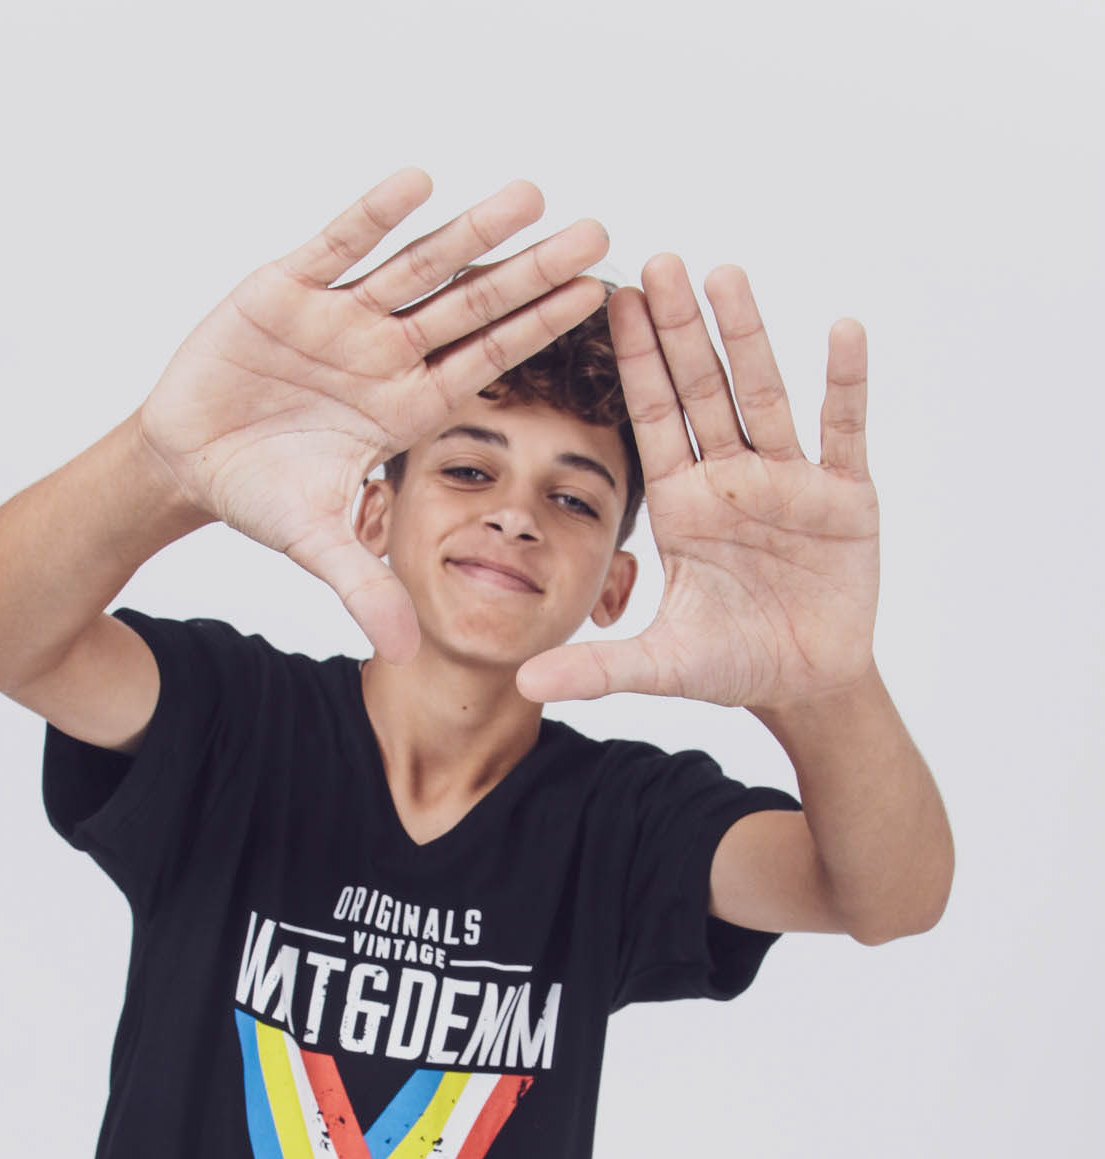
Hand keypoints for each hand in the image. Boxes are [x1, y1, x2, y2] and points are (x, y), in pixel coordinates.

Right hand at [138, 168, 607, 661]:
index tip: (599, 296)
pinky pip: (337, 243)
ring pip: (418, 264)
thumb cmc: (260, 494)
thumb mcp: (316, 545)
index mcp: (405, 406)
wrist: (187, 457)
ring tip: (531, 192)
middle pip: (473, 304)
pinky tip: (419, 180)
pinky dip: (373, 215)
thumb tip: (407, 653)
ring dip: (472, 229)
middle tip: (599, 230)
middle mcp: (386, 352)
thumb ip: (362, 588)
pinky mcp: (286, 285)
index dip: (541, 329)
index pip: (489, 361)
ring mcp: (341, 315)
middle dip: (531, 270)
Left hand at [516, 259, 879, 708]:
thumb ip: (597, 668)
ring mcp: (789, 482)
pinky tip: (842, 329)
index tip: (610, 301)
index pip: (653, 420)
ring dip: (748, 337)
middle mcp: (732, 479)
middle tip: (659, 260)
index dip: (633, 364)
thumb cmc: (732, 664)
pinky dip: (845, 382)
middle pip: (703, 391)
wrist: (805, 685)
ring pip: (765, 395)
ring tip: (726, 274)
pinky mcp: (845, 497)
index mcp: (684, 505)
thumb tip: (524, 686)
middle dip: (681, 330)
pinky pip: (844, 430)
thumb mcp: (660, 666)